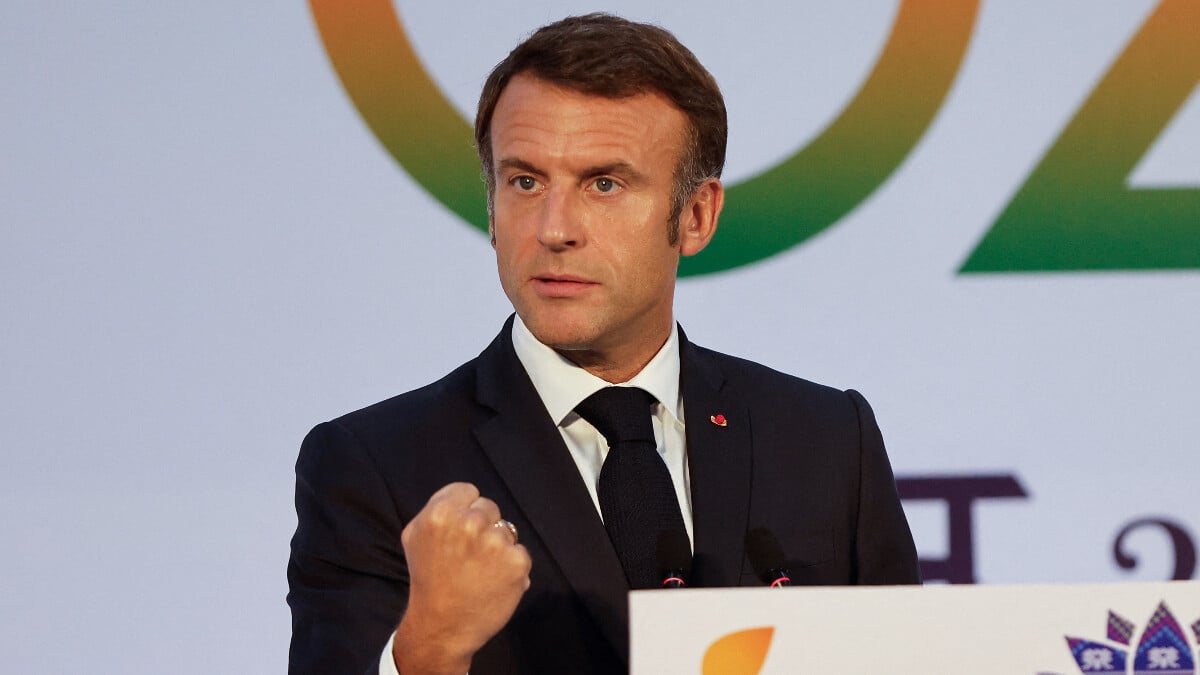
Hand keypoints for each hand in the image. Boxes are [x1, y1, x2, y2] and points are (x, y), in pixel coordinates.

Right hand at [392, 482, 531, 674]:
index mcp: (441, 512)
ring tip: (479, 571)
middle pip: (489, 508)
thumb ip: (438, 508)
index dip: (464, 511)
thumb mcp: (415, 535)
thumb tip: (465, 496)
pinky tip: (493, 581)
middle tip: (467, 555)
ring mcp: (496, 542)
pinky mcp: (517, 562)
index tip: (458, 532)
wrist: (441, 627)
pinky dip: (511, 567)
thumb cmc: (428, 580)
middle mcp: (470, 523)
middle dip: (482, 527)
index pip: (469, 491)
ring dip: (497, 547)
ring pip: (506, 530)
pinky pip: (519, 553)